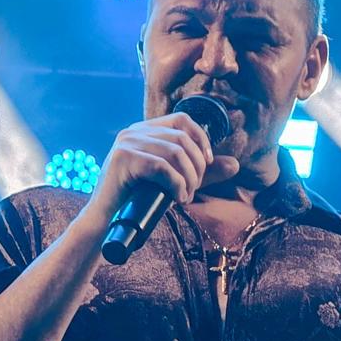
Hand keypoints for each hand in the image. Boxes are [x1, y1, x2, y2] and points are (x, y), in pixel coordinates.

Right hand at [86, 113, 241, 217]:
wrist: (105, 221)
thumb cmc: (137, 201)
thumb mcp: (173, 182)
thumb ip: (202, 173)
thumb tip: (235, 165)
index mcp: (144, 130)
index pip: (182, 119)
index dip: (202, 138)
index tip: (209, 162)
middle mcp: (134, 131)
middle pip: (182, 137)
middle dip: (197, 165)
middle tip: (194, 189)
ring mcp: (126, 143)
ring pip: (175, 152)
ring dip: (188, 178)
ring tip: (186, 196)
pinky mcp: (123, 159)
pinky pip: (162, 167)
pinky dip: (177, 184)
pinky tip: (177, 198)